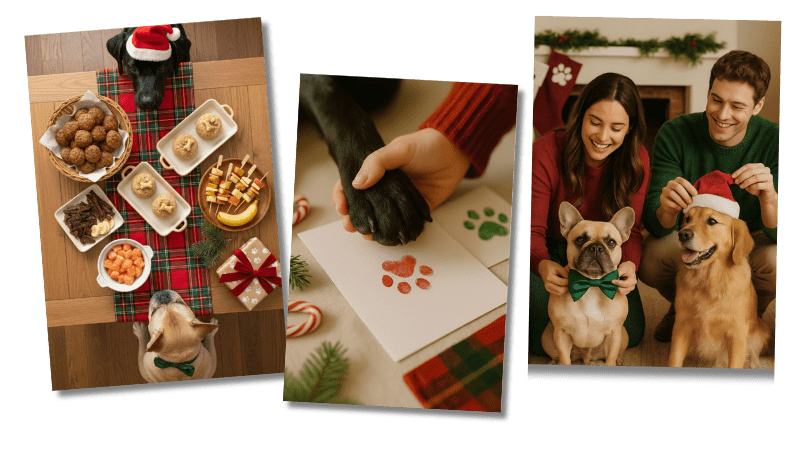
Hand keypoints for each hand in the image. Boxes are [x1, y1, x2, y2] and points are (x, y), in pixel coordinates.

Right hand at [333, 128, 470, 238]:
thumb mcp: (400, 149)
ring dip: (372, 229)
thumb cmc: (426, 145)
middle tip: (350, 227)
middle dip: (354, 219)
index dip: (343, 196)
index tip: (342, 208)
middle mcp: (385, 188)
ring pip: (381, 219)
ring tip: (368, 235)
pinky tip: (390, 237)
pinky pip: (403, 224)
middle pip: (363, 207)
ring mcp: (399, 201)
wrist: (455, 152)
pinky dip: (395, 233)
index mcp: (376, 171)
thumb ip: (378, 162)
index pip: (351, 185)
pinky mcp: (416, 210)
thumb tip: (357, 183)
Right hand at [538, 259, 568, 295]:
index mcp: (549, 277)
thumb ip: (565, 273)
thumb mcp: (558, 266)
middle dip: (567, 287)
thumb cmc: (550, 266)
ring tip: (568, 284)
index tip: (573, 279)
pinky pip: (557, 293)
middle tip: (571, 283)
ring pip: (559, 293)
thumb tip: (571, 279)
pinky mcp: (548, 289)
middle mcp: (547, 284)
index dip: (569, 281)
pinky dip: (562, 290)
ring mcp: (547, 288)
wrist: (542, 267)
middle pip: (561, 290)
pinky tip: (564, 285)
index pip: (562, 282)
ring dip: (565, 289)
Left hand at [612, 261, 636, 295]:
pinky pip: (621, 293)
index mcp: (632, 280)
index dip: (617, 283)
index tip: (612, 281)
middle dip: (615, 287)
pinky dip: (616, 290)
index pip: (625, 284)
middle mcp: (632, 286)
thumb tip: (612, 278)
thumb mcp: (622, 268)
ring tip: (611, 284)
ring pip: (621, 292)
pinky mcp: (626, 290)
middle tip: (610, 283)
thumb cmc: (627, 267)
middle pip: (623, 290)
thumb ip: (618, 273)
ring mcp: (629, 289)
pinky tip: (613, 286)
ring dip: (615, 289)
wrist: (630, 268)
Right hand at [657, 177, 696, 227]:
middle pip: (677, 187)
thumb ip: (691, 193)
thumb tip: (699, 195)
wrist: (672, 206)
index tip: (695, 194)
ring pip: (672, 194)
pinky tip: (680, 208)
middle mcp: (670, 183)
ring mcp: (665, 190)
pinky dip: (676, 205)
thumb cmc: (682, 198)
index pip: (683, 181)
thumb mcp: (687, 194)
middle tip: (691, 202)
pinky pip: (668, 201)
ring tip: (686, 206)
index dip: (690, 187)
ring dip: (681, 201)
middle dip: (685, 195)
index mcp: (677, 180)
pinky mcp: (662, 198)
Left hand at [732, 163, 776, 200]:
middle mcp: (765, 170)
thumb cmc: (755, 186)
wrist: (765, 195)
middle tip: (736, 182)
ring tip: (741, 186)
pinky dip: (752, 188)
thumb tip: (732, 176)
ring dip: (746, 182)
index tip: (732, 176)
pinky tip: (750, 190)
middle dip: (742, 176)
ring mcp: (769, 177)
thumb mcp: (747, 180)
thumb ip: (741, 177)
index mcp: (760, 166)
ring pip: (755, 177)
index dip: (739, 171)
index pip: (748, 166)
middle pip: (751, 171)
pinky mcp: (770, 185)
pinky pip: (758, 185)